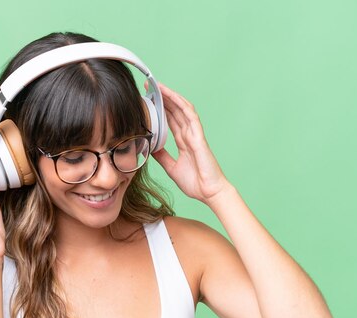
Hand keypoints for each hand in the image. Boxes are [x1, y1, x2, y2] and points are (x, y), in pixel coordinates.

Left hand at [151, 83, 231, 204]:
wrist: (209, 193)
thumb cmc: (195, 182)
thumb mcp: (172, 168)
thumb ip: (163, 156)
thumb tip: (150, 148)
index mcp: (184, 141)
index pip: (170, 119)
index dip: (160, 108)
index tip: (147, 99)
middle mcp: (189, 135)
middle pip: (175, 110)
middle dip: (163, 98)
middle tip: (149, 85)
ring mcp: (195, 135)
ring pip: (182, 109)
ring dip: (171, 96)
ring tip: (158, 86)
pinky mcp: (199, 138)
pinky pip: (191, 117)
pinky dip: (182, 106)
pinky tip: (173, 97)